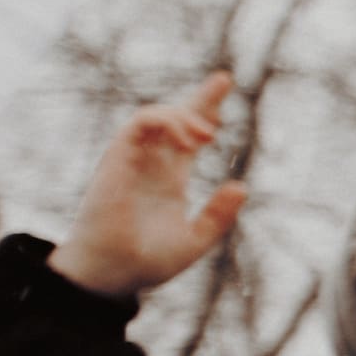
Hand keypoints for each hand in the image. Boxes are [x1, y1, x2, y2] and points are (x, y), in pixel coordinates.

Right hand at [47, 73, 248, 298]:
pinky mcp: (116, 161)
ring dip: (184, 115)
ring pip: (153, 115)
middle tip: (224, 80)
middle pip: (173, 118)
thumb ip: (218, 215)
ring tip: (207, 136)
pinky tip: (187, 141)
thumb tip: (242, 186)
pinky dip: (164, 123)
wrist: (113, 275)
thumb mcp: (195, 239)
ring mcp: (131, 160)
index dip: (205, 111)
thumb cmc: (146, 262)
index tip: (224, 89)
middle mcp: (150, 164)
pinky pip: (137, 125)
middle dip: (199, 97)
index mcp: (169, 179)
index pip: (188, 137)